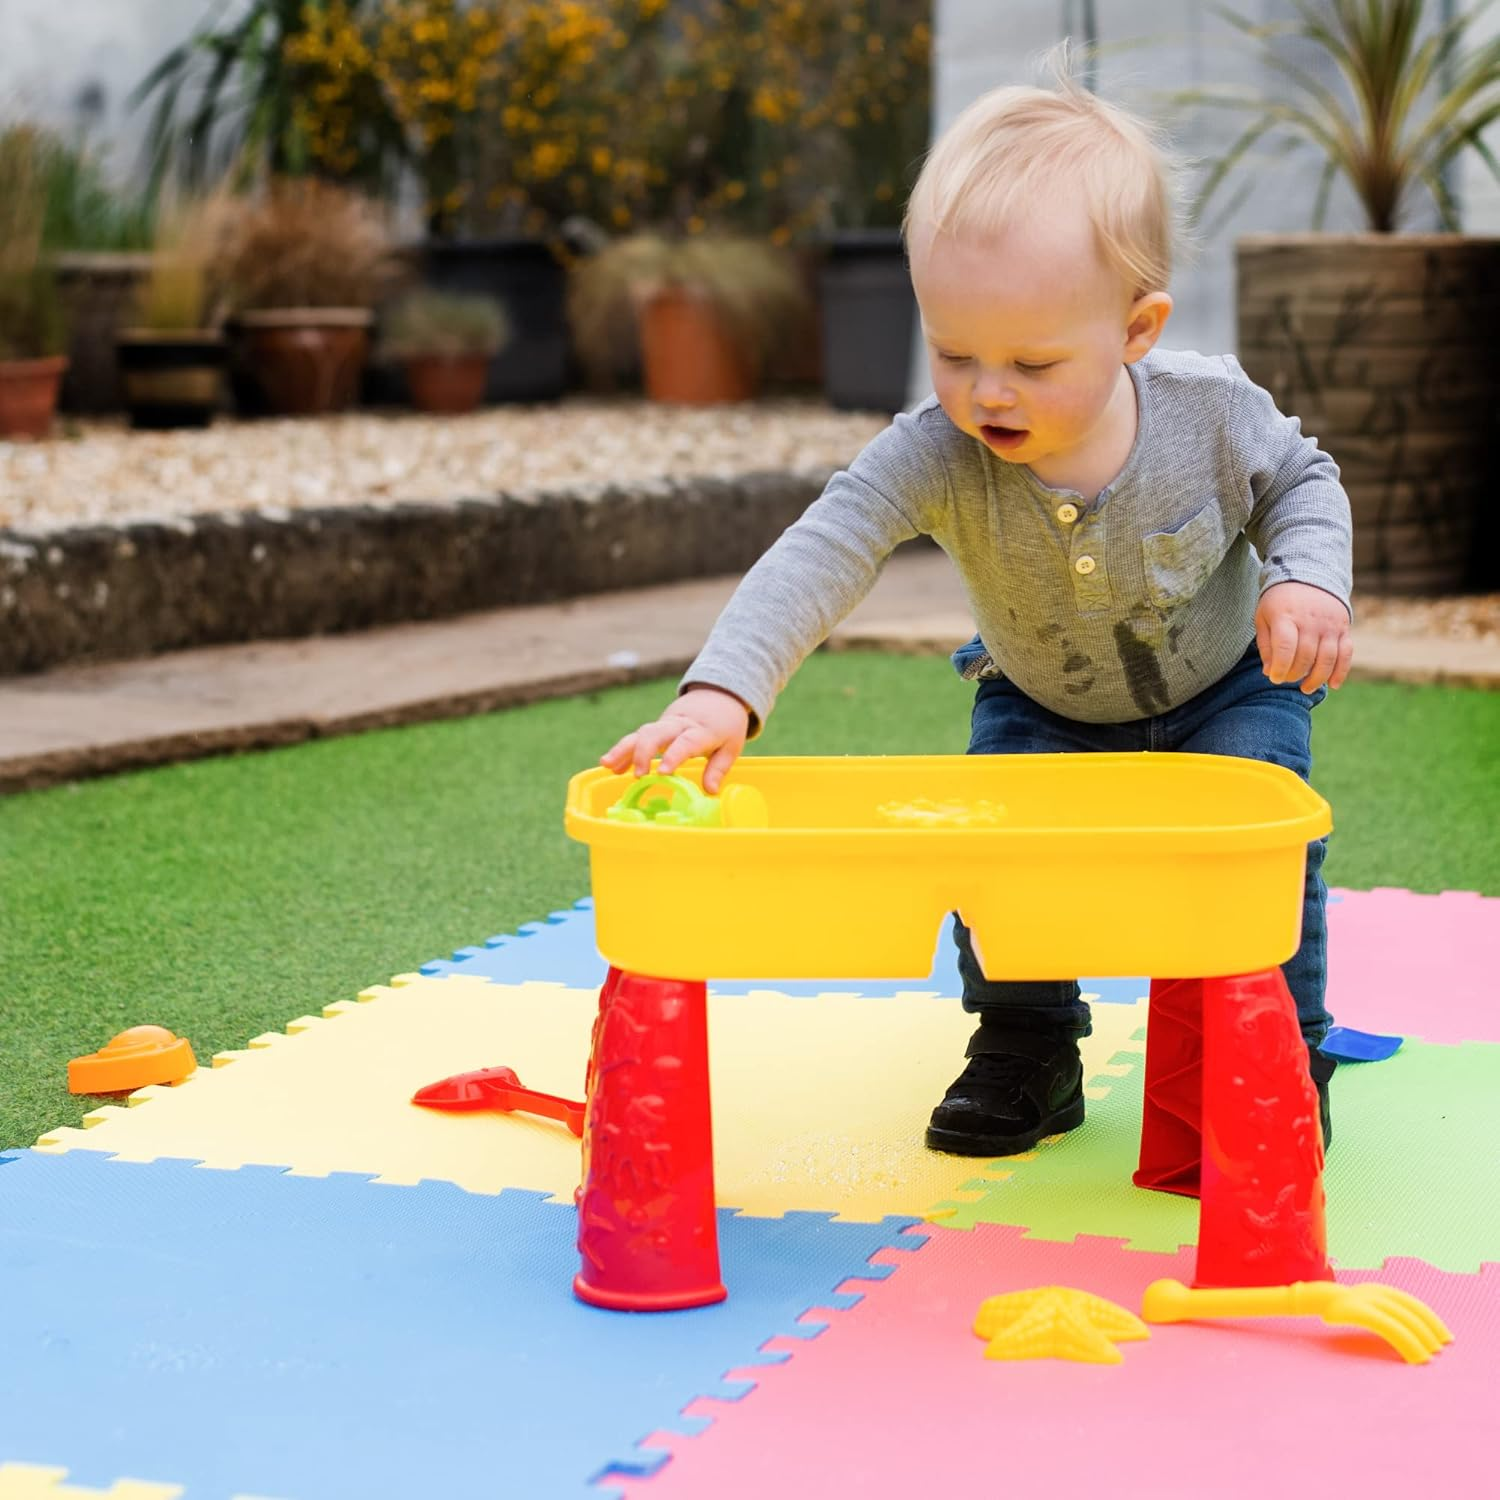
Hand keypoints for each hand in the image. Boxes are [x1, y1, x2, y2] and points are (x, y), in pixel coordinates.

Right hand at [600, 686, 750, 792]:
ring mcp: (664, 725)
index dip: (673, 756)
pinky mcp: (656, 728)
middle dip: (642, 752)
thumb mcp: (731, 747)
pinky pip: (636, 737)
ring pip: (640, 733)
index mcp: (701, 731)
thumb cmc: (726, 726)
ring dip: (623, 749)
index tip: (661, 772)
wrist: (717, 696)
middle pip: (656, 733)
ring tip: (607, 765)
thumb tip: (710, 791)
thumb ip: (718, 769)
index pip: (686, 743)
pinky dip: (623, 750)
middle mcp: (679, 725)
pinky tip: (609, 765)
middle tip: (637, 775)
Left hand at [1255, 581, 1352, 692]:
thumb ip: (1266, 645)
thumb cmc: (1279, 602)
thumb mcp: (1264, 618)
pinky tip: (1333, 685)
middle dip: (1295, 674)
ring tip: (1305, 688)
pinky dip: (1341, 671)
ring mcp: (1329, 624)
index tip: (1274, 678)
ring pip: (1327, 658)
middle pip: (1306, 656)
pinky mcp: (1344, 627)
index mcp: (1286, 616)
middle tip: (1287, 680)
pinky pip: (1346, 653)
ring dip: (1317, 678)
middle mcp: (1310, 620)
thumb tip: (1269, 672)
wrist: (1308, 575)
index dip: (1280, 667)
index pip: (1285, 647)